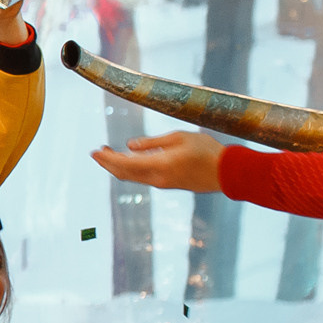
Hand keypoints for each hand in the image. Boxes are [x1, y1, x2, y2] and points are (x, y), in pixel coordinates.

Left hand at [91, 131, 224, 192]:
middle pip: (123, 173)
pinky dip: (130, 170)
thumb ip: (152, 143)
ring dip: (117, 167)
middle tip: (97, 152)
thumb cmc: (207, 151)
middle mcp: (156, 179)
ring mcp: (162, 184)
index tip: (95, 151)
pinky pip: (142, 178)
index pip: (124, 163)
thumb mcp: (179, 138)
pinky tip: (128, 160)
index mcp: (159, 165)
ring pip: (131, 177)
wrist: (228, 173)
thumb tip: (129, 146)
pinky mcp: (167, 184)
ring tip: (108, 154)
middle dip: (107, 163)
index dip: (107, 158)